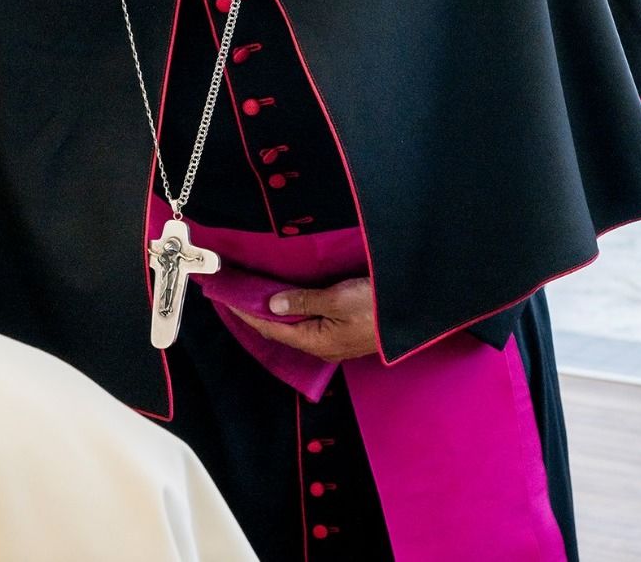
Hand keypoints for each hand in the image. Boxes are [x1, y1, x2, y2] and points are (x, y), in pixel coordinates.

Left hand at [227, 277, 379, 362]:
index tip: (225, 297)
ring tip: (254, 295)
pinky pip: (307, 323)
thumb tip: (272, 304)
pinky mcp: (343, 333)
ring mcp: (333, 342)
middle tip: (234, 293)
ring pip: (293, 327)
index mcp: (315, 341)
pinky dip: (291, 312)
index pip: (269, 327)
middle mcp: (320, 346)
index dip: (245, 312)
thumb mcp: (338, 300)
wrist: (414, 313)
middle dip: (255, 312)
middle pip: (279, 329)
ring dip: (273, 311)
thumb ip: (304, 302)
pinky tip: (287, 302)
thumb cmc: (377, 308)